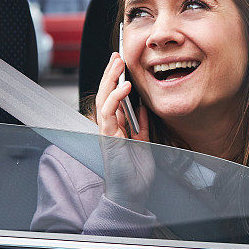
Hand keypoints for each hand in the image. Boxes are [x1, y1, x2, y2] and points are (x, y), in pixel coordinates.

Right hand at [95, 53, 154, 210]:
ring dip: (110, 79)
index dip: (115, 78)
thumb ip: (141, 124)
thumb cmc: (135, 173)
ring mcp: (106, 132)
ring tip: (118, 63)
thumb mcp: (144, 142)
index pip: (112, 96)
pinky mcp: (108, 138)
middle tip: (117, 55)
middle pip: (105, 93)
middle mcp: (108, 127)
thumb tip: (144, 107)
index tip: (120, 62)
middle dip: (110, 73)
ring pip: (104, 99)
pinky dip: (116, 98)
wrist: (132, 194)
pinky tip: (124, 86)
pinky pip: (108, 113)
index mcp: (116, 126)